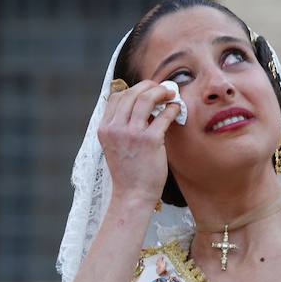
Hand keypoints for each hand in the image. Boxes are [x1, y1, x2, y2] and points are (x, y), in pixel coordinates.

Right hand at [97, 80, 180, 204]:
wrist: (132, 195)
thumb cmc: (128, 172)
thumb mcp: (115, 146)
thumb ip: (121, 126)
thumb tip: (140, 106)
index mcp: (104, 128)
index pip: (116, 97)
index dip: (133, 89)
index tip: (147, 91)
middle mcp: (115, 128)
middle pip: (132, 93)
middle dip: (150, 86)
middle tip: (163, 88)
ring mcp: (131, 133)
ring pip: (146, 98)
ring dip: (161, 92)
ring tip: (171, 94)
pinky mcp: (149, 140)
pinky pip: (163, 115)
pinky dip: (172, 108)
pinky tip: (176, 108)